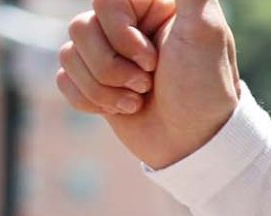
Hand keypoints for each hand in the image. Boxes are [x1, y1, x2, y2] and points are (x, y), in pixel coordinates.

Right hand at [56, 0, 240, 169]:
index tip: (151, 57)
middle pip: (80, 26)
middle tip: (149, 81)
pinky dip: (92, 101)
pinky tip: (126, 110)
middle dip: (113, 64)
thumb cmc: (206, 90)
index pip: (105, 0)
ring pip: (70, 54)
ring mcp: (110, 54)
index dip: (118, 32)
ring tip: (141, 98)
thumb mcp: (207, 32)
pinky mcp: (95, 83)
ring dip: (105, 86)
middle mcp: (130, 26)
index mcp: (153, 6)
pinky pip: (64, 80)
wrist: (198, 146)